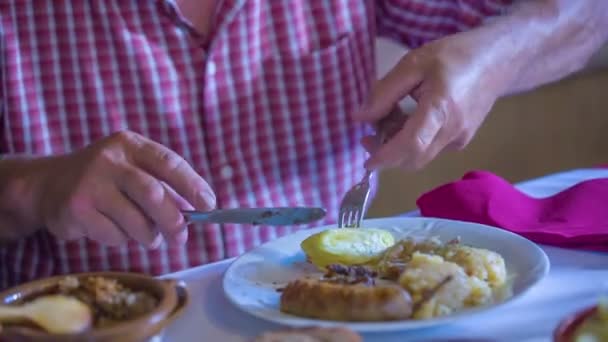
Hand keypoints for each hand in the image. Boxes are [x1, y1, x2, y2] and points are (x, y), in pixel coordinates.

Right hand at [32, 131, 215, 246]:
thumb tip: (200, 210)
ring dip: (148, 236)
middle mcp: (109, 160)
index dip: (193, 186)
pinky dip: (122, 240)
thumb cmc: (104, 179)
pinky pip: (113, 235)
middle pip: (153, 194)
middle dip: (173, 220)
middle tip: (181, 236)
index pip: (169, 163)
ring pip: (136, 221)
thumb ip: (163, 184)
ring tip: (149, 236)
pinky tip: (113, 230)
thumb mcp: (131, 168)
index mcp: (130, 145)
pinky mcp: (76, 209)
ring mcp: (90, 184)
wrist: (48, 184)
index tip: (209, 205)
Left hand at [354, 31, 504, 170]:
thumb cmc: (454, 56)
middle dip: (387, 153)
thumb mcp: (413, 64)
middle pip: (413, 158)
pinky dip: (413, 141)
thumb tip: (360, 118)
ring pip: (420, 155)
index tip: (367, 161)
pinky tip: (410, 118)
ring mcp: (460, 140)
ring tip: (391, 116)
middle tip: (370, 133)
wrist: (497, 60)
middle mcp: (453, 132)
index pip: (412, 145)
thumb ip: (384, 92)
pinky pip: (430, 149)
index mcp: (441, 109)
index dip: (387, 157)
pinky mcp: (462, 141)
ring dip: (399, 145)